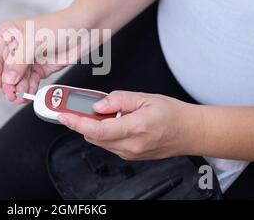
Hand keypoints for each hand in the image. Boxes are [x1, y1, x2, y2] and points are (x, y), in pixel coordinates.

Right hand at [0, 16, 65, 103]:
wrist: (84, 30)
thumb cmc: (59, 25)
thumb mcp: (34, 41)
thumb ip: (19, 61)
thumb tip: (8, 78)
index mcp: (9, 34)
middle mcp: (17, 48)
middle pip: (6, 71)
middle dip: (9, 84)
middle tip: (12, 95)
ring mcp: (28, 59)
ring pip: (18, 79)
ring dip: (19, 89)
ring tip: (21, 97)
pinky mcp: (41, 68)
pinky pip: (31, 82)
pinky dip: (29, 89)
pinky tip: (29, 94)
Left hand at [57, 91, 203, 159]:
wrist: (190, 132)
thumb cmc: (172, 114)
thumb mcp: (146, 98)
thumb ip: (119, 99)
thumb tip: (99, 104)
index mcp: (134, 129)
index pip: (97, 129)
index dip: (76, 122)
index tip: (63, 115)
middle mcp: (131, 146)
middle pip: (93, 137)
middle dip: (81, 122)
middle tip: (76, 108)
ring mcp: (130, 153)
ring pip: (99, 142)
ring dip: (93, 128)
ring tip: (100, 112)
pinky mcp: (131, 156)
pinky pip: (109, 145)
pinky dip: (104, 133)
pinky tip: (112, 122)